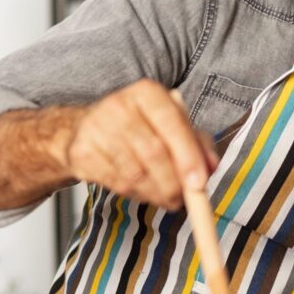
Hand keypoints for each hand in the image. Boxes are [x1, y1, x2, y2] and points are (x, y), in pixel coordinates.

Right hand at [62, 80, 217, 208]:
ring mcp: (96, 128)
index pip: (172, 123)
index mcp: (147, 93)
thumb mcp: (174, 126)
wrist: (86, 128)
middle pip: (154, 152)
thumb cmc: (141, 127)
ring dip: (156, 193)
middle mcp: (119, 105)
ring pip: (135, 173)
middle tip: (183, 199)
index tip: (199, 183)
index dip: (188, 156)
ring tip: (165, 197)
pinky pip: (116, 183)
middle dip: (174, 183)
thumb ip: (199, 144)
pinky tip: (142, 189)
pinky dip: (135, 194)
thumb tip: (211, 167)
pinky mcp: (81, 152)